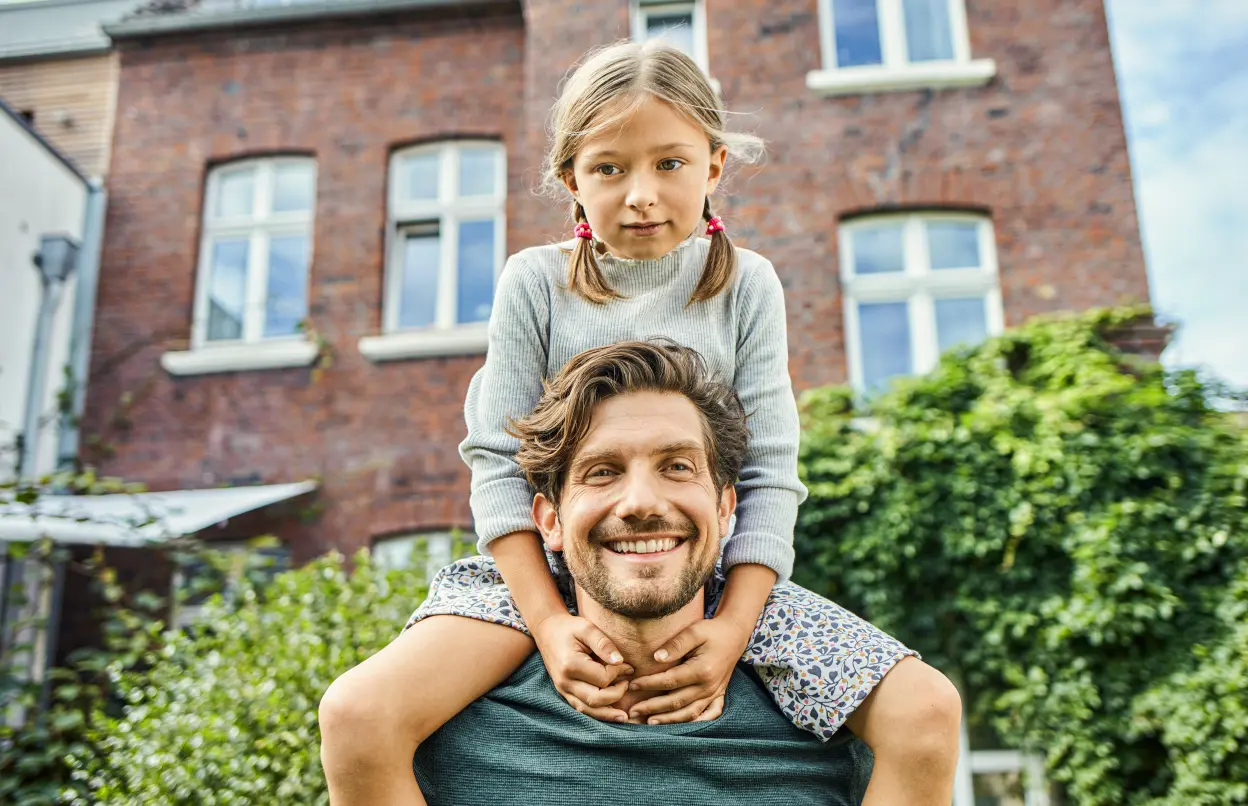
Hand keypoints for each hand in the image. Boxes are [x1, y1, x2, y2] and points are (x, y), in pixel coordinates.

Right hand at [530, 612, 633, 722]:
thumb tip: (620, 661)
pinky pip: (581, 709)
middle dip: (616, 694)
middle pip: (595, 699)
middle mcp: (564, 681)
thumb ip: (604, 644)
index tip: (627, 664)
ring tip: (624, 716)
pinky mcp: (564, 692)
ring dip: (607, 714)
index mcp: (570, 665)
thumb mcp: (587, 628)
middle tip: (628, 683)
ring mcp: (562, 689)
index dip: (618, 672)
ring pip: (587, 710)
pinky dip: (597, 714)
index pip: (602, 678)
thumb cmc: (569, 628)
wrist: (547, 631)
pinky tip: (610, 714)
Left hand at [625, 616, 751, 723]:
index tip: (632, 685)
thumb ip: (675, 645)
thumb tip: (656, 658)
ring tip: (649, 722)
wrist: (734, 635)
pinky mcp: (718, 695)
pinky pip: (707, 715)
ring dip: (669, 720)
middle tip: (633, 711)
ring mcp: (714, 693)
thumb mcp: (694, 631)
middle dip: (652, 707)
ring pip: (689, 713)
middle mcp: (709, 686)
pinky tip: (680, 726)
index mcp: (701, 670)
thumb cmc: (711, 631)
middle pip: (676, 702)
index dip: (649, 684)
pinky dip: (694, 723)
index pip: (669, 681)